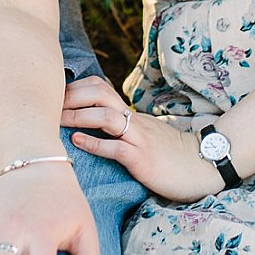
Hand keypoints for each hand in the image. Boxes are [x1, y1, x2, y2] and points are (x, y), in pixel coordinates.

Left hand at [63, 74, 226, 203]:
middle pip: (99, 93)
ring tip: (58, 121)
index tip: (54, 98)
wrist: (204, 166)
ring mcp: (139, 139)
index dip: (75, 89)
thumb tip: (97, 128)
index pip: (100, 89)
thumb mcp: (146, 136)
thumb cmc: (172, 156)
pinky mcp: (143, 159)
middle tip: (50, 106)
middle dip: (71, 96)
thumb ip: (125, 129)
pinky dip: (94, 144)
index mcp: (132, 116)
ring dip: (78, 116)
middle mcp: (134, 121)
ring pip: (105, 117)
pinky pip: (117, 148)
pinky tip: (78, 142)